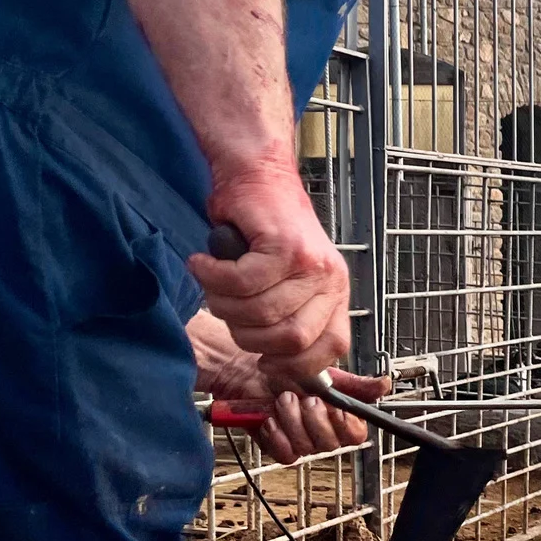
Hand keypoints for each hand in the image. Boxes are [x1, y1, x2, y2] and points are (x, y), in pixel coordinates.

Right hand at [189, 157, 350, 387]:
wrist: (257, 173)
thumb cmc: (263, 229)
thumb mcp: (286, 280)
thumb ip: (288, 316)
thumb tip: (277, 366)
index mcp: (335, 294)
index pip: (331, 349)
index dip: (294, 365)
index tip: (263, 360)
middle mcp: (329, 280)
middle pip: (289, 340)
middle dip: (246, 335)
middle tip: (228, 308)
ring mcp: (309, 263)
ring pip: (260, 313)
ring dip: (223, 303)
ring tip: (215, 280)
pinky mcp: (284, 246)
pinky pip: (241, 283)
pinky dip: (212, 277)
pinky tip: (205, 263)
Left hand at [196, 327, 390, 464]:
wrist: (245, 372)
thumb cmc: (284, 371)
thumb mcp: (324, 373)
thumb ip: (356, 383)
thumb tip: (385, 384)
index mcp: (338, 417)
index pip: (356, 435)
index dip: (346, 424)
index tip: (334, 407)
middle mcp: (321, 432)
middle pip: (331, 444)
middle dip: (315, 419)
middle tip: (303, 398)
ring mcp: (299, 442)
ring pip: (308, 448)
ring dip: (293, 422)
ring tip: (282, 401)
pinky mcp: (277, 447)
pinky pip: (286, 455)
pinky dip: (277, 436)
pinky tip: (270, 419)